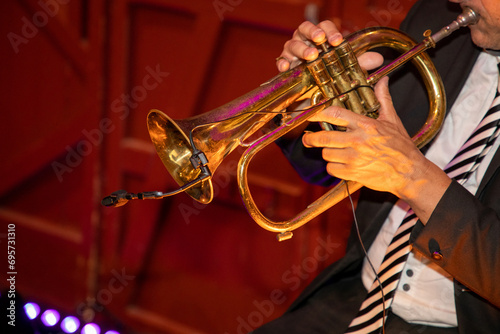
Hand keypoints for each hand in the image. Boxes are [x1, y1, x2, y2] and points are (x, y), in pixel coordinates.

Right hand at [276, 20, 382, 71]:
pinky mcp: (285, 66)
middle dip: (313, 32)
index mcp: (320, 38)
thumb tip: (377, 59)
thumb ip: (358, 62)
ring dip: (301, 48)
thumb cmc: (327, 75)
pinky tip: (287, 67)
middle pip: (305, 28)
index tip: (337, 41)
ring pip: (292, 43)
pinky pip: (281, 60)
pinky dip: (283, 62)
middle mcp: (305, 41)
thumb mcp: (345, 69)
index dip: (330, 31)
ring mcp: (293, 53)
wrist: (311, 96)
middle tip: (320, 40)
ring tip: (310, 55)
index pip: (324, 26)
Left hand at [302, 77, 451, 222]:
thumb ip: (383, 99)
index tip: (310, 115)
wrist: (410, 173)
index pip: (335, 115)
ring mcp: (354, 158)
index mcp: (366, 125)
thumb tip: (383, 81)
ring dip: (327, 153)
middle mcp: (358, 140)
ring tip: (334, 152)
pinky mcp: (353, 173)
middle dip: (311, 139)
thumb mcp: (393, 120)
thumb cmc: (401, 147)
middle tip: (308, 139)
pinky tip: (342, 164)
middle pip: (323, 137)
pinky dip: (334, 167)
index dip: (318, 114)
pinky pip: (332, 169)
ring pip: (326, 154)